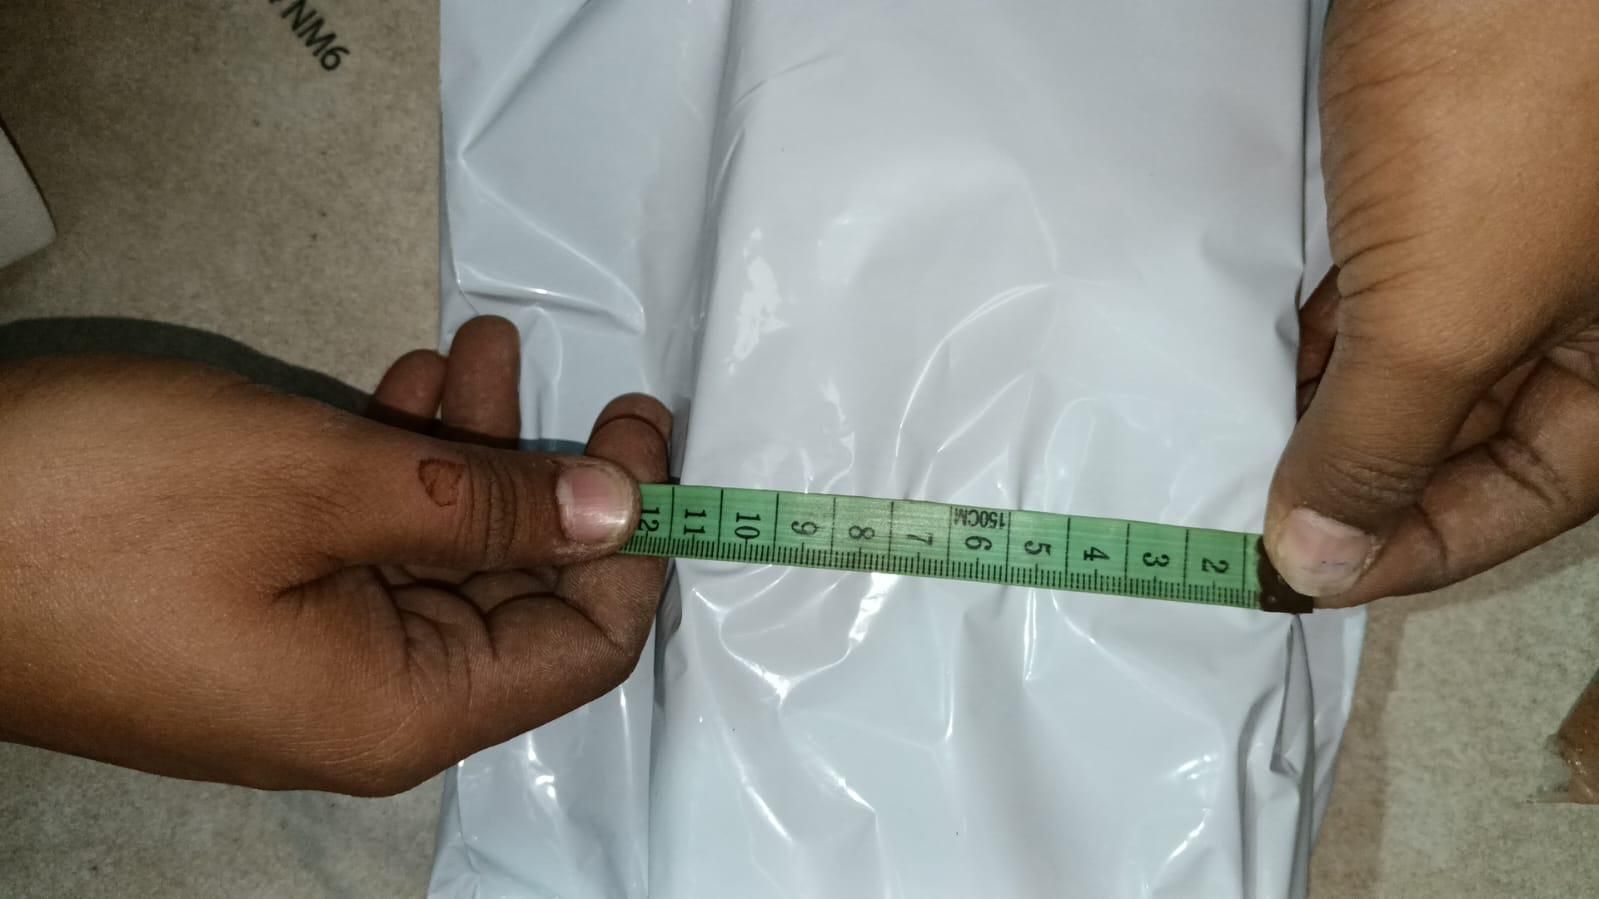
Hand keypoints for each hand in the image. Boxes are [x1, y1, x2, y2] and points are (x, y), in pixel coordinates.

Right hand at [0, 317, 670, 793]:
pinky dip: (394, 467)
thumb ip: (482, 503)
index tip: (649, 437)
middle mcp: (369, 702)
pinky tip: (404, 387)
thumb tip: (618, 516)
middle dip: (556, 481)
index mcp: (404, 708)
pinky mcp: (251, 613)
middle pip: (516, 597)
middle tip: (594, 383)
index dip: (635, 544)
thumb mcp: (318, 483)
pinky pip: (361, 546)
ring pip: (437, 555)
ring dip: (472, 451)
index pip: (584, 647)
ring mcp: (303, 661)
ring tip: (485, 346)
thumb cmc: (108, 508)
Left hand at [1266, 0, 1598, 605]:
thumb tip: (1319, 558)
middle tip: (1242, 516)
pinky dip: (1332, 328)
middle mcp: (1582, 313)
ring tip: (1236, 447)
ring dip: (1333, 407)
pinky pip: (1392, 286)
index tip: (1286, 576)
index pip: (1517, 501)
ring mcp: (1519, 242)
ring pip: (1423, 363)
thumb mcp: (1447, 311)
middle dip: (1357, 478)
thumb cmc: (1512, 110)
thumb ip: (1384, 444)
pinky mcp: (1455, 179)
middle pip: (1468, 439)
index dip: (1402, 549)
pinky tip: (1265, 354)